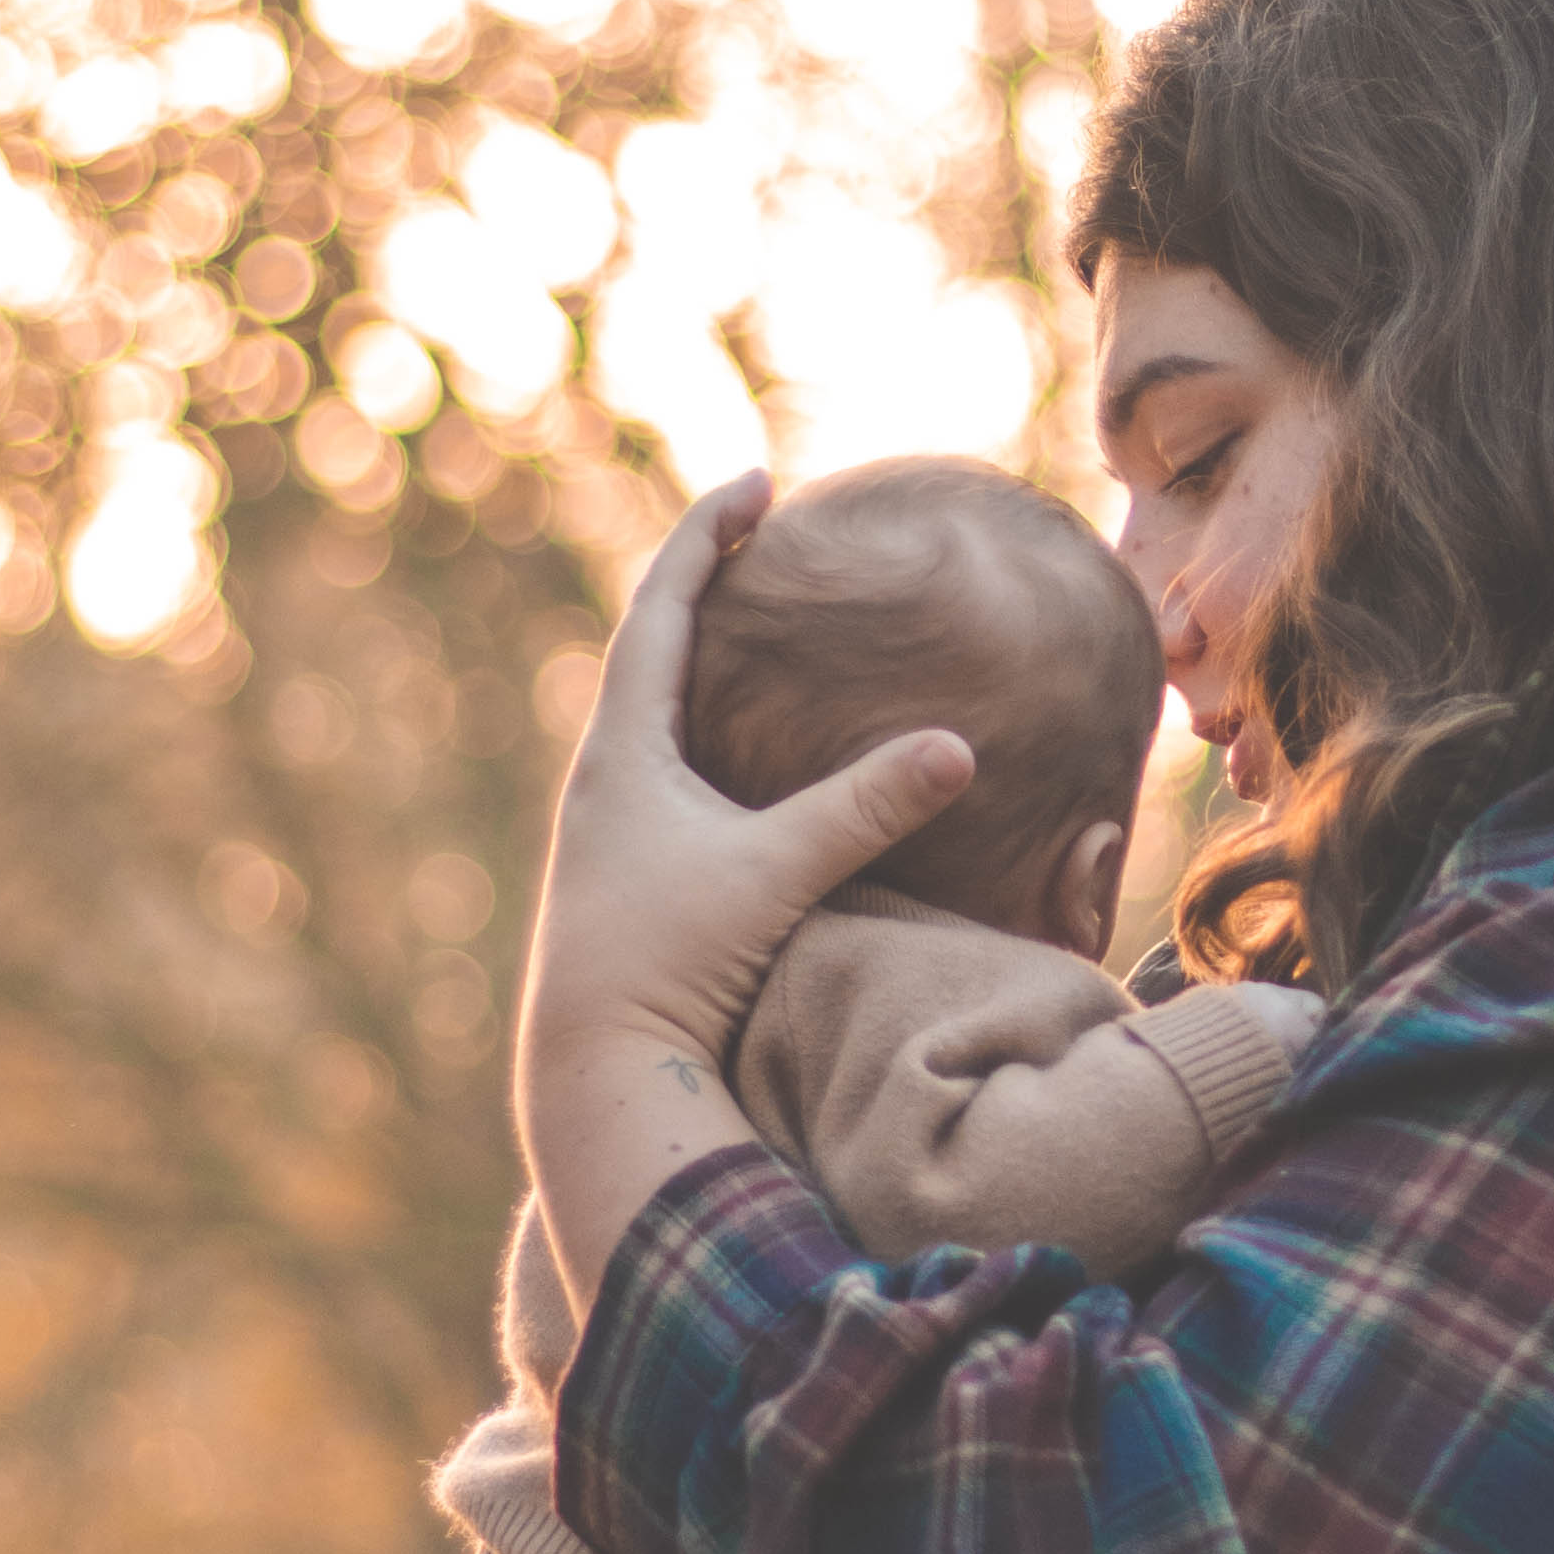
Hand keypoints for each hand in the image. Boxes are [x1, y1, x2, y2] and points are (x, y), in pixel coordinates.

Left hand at [515, 468, 976, 1285]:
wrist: (594, 1072)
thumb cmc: (670, 962)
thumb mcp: (778, 874)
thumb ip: (866, 807)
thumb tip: (959, 747)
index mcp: (623, 751)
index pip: (662, 608)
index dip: (707, 536)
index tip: (755, 482)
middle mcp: (602, 780)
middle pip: (645, 647)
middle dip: (701, 583)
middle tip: (751, 535)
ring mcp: (604, 832)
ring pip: (646, 712)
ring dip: (692, 658)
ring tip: (742, 625)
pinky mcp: (621, 879)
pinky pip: (659, 769)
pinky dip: (697, 727)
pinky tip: (729, 755)